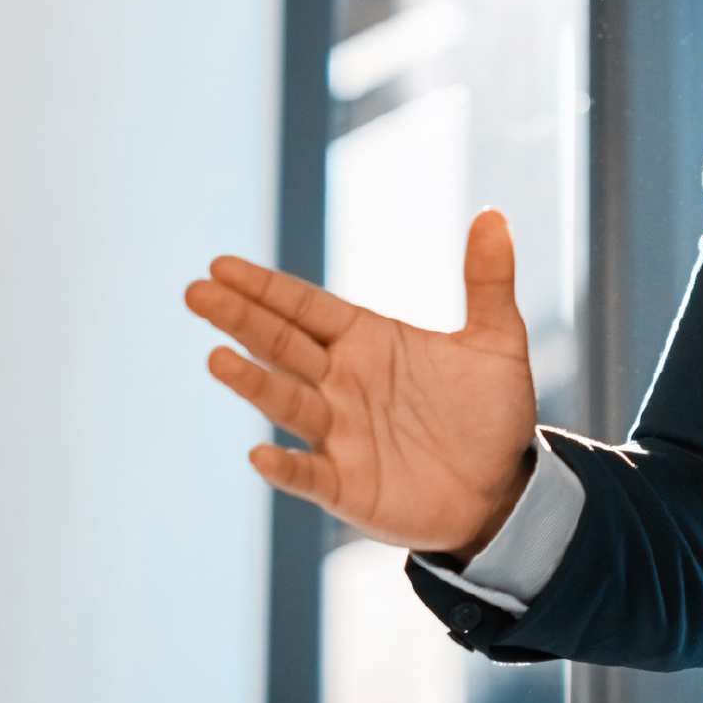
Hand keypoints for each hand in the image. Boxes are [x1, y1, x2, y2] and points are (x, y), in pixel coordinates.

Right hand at [185, 210, 541, 561]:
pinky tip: (261, 456)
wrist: (506, 488)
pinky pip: (309, 476)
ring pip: (287, 402)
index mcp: (368, 342)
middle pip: (282, 344)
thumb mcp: (497, 341)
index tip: (221, 266)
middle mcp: (342, 384)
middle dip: (241, 318)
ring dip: (253, 382)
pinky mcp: (348, 487)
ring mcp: (340, 436)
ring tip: (217, 357)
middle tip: (196, 292)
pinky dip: (285, 468)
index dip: (266, 288)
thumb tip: (492, 214)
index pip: (306, 309)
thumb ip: (488, 280)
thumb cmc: (490, 413)